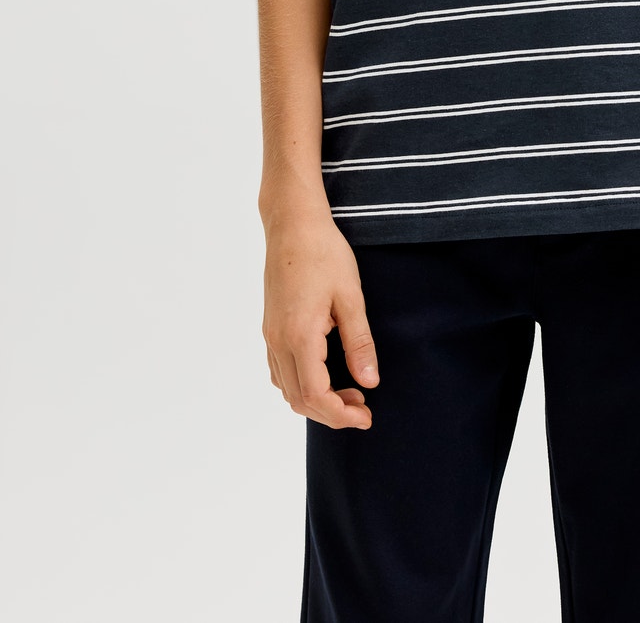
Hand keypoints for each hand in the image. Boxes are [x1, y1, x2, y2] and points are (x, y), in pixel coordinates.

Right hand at [261, 204, 379, 428]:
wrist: (292, 224)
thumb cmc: (324, 253)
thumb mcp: (350, 296)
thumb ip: (359, 342)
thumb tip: (369, 382)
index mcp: (299, 335)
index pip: (315, 395)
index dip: (340, 414)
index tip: (366, 416)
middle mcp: (278, 341)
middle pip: (298, 399)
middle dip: (331, 412)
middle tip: (363, 406)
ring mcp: (270, 335)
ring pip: (286, 388)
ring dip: (315, 400)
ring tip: (349, 391)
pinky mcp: (270, 327)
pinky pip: (280, 370)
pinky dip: (301, 384)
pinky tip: (324, 373)